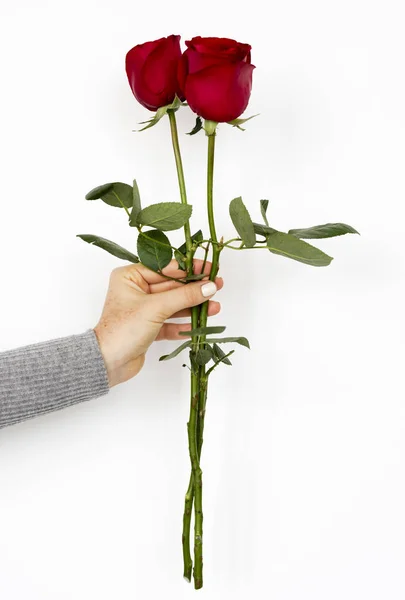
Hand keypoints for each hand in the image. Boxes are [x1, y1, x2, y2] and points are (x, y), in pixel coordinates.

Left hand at [93, 259, 222, 386]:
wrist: (108, 363)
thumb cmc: (123, 330)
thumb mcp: (156, 308)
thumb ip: (184, 296)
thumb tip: (209, 286)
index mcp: (130, 277)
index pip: (165, 268)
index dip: (188, 269)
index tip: (209, 269)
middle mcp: (136, 290)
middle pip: (172, 286)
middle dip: (194, 289)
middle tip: (217, 285)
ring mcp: (143, 310)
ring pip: (174, 304)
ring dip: (193, 306)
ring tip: (215, 306)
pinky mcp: (148, 327)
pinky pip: (170, 322)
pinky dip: (184, 323)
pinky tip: (201, 324)